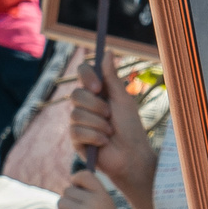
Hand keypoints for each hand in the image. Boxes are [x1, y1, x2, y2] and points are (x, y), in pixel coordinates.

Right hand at [70, 57, 158, 204]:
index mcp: (97, 92)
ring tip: (110, 133)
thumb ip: (113, 78)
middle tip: (110, 115)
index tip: (98, 87)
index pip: (83, 72)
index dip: (87, 76)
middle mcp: (85, 105)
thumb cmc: (131, 128)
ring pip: (76, 114)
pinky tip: (104, 143)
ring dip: (98, 124)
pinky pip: (76, 132)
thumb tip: (107, 51)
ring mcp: (79, 122)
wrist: (131, 156)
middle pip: (76, 94)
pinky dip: (94, 137)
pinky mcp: (76, 140)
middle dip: (96, 106)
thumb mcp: (123, 100)